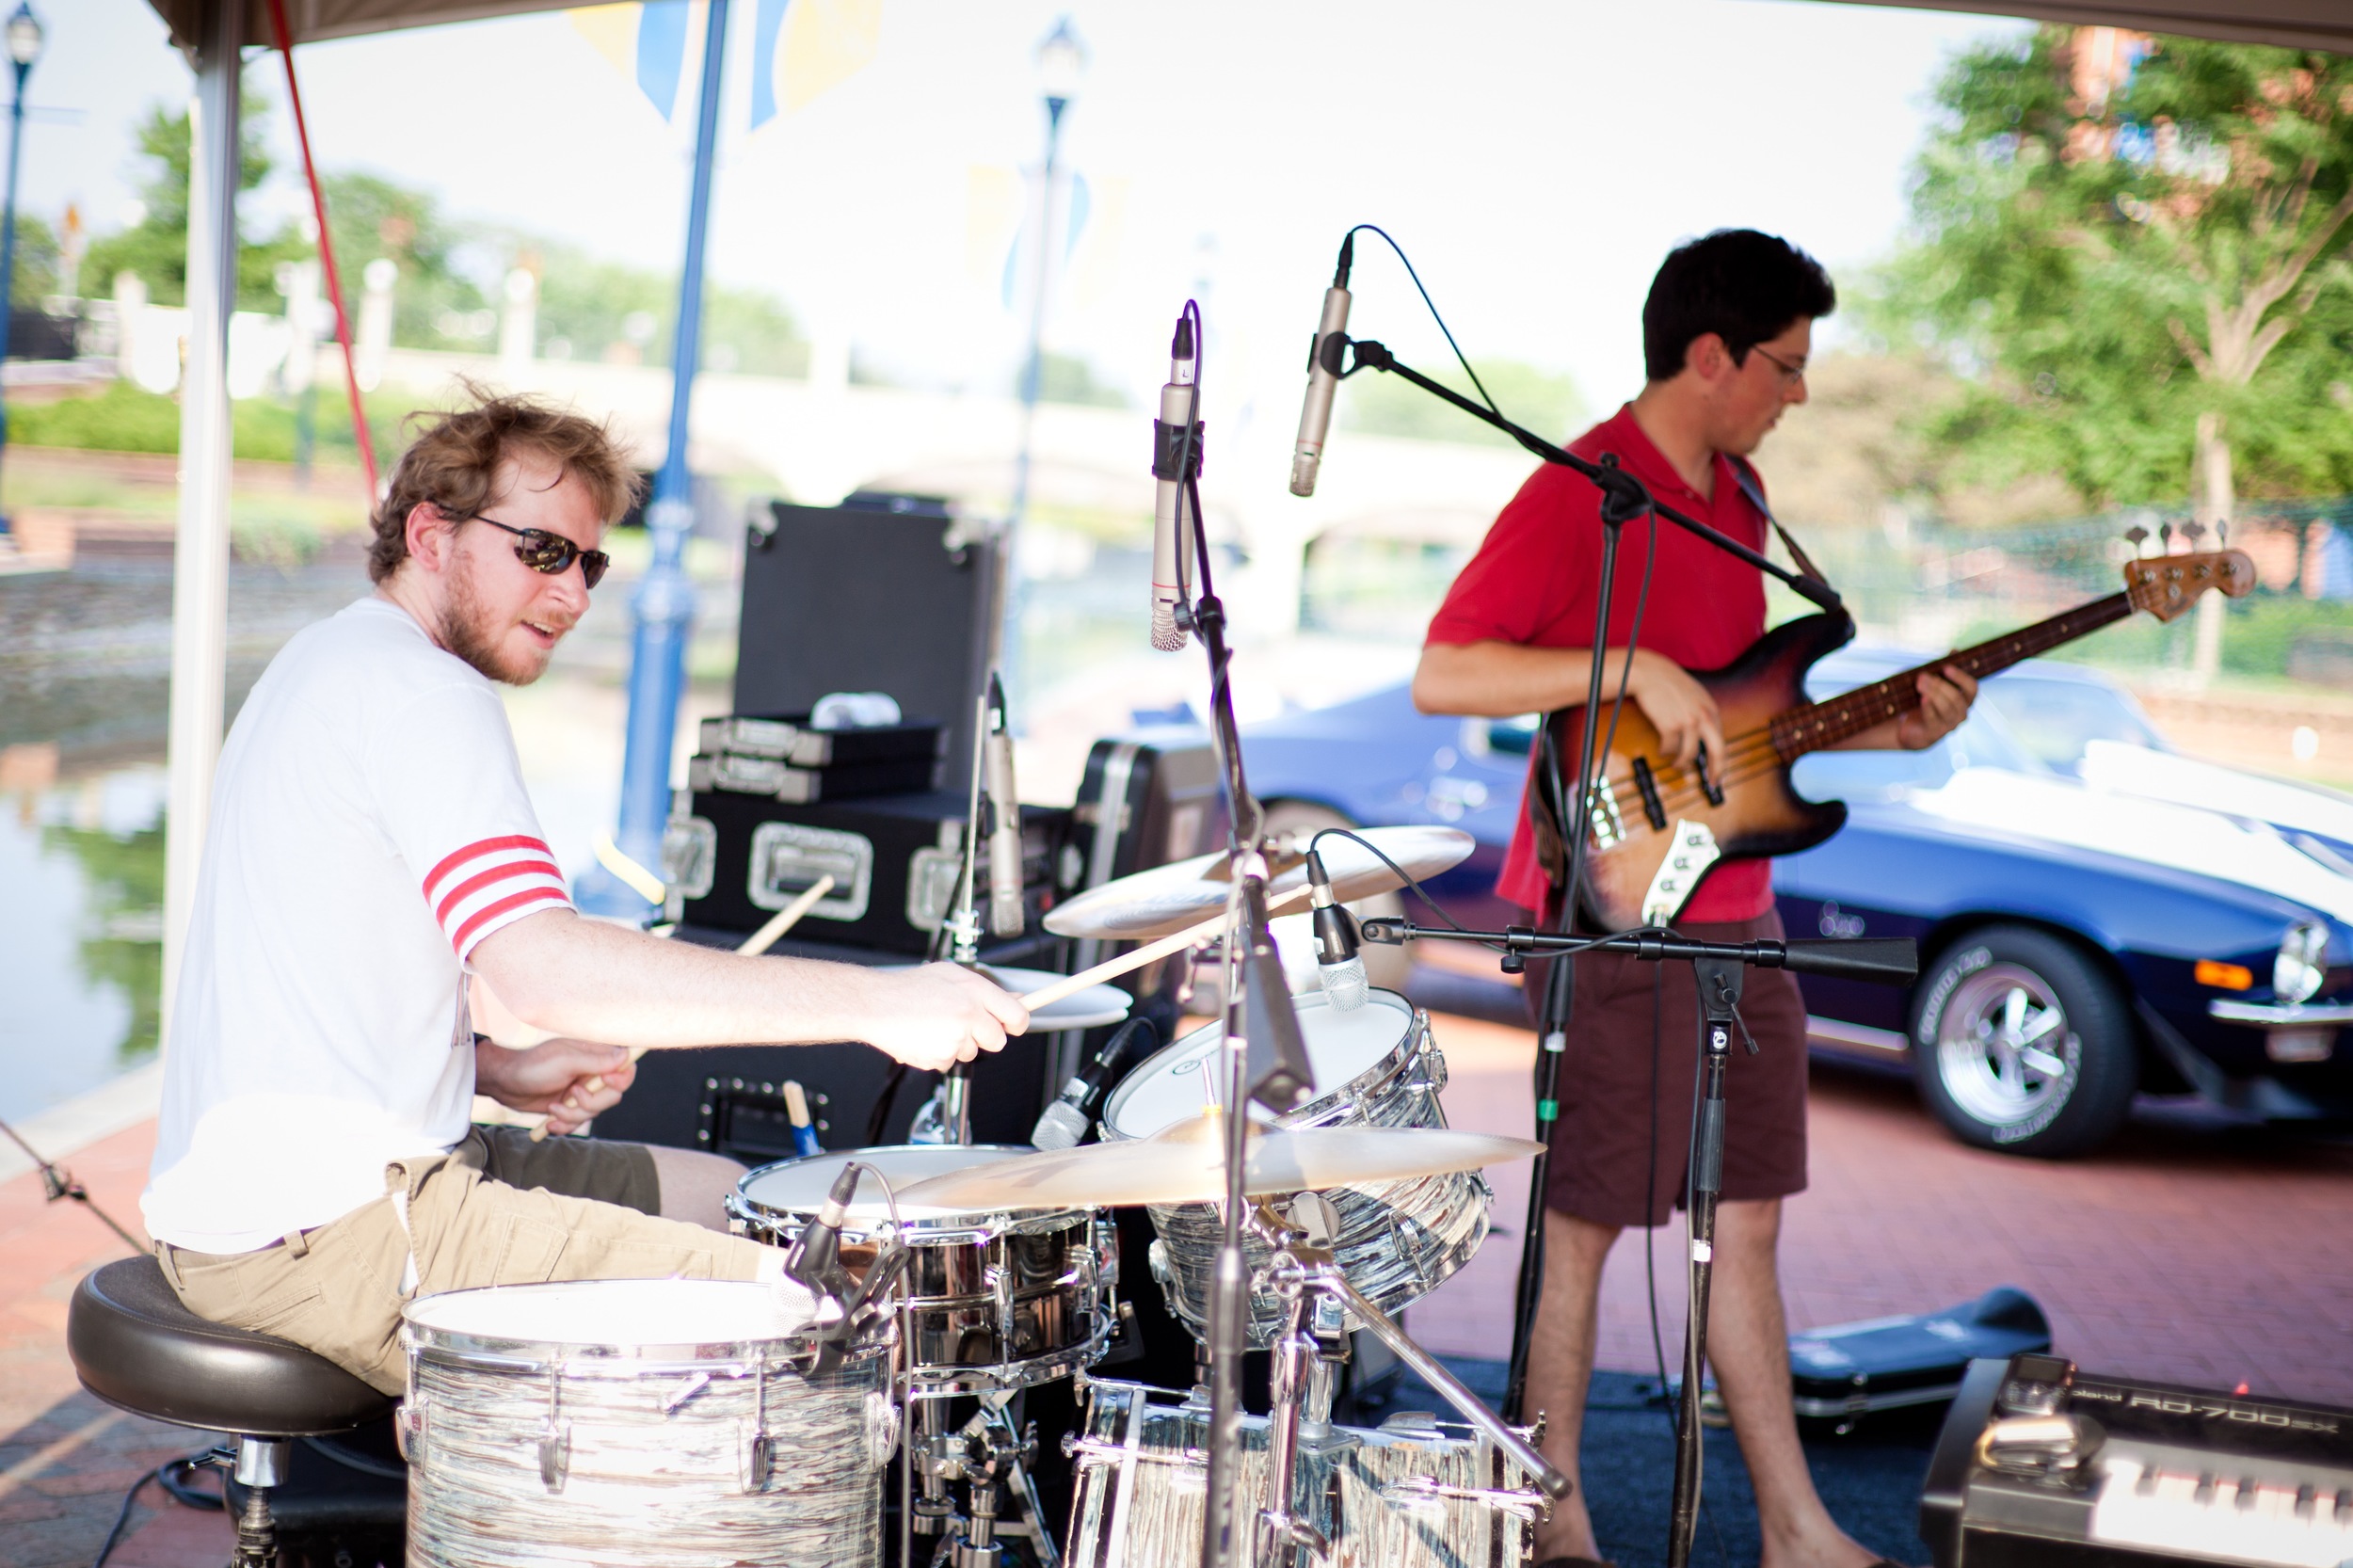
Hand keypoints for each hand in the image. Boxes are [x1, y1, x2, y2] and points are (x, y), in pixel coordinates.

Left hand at [474, 1036, 636, 1136]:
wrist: (505, 1085)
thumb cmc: (533, 1066)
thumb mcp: (565, 1061)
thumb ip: (596, 1061)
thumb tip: (626, 1055)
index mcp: (594, 1056)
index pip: (624, 1068)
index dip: (620, 1078)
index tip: (604, 1081)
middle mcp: (591, 1074)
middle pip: (613, 1095)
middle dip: (592, 1102)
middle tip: (572, 1095)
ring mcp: (581, 1092)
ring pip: (594, 1113)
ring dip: (573, 1116)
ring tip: (553, 1109)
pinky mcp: (569, 1108)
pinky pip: (578, 1124)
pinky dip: (564, 1125)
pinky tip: (549, 1121)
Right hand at [855, 964, 1028, 1072]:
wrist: (875, 1004)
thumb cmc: (909, 988)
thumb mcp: (951, 975)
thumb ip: (985, 990)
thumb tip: (1016, 999)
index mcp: (975, 991)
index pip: (1017, 1015)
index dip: (1016, 1023)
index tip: (1012, 1025)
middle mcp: (969, 1014)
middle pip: (997, 1041)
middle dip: (984, 1036)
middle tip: (962, 1024)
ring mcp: (955, 1038)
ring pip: (971, 1052)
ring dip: (959, 1045)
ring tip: (935, 1026)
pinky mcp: (940, 1057)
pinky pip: (950, 1062)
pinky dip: (939, 1054)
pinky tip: (925, 1037)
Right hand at [1625, 649, 1725, 779]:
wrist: (1650, 672)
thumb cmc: (1669, 683)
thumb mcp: (1695, 695)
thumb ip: (1704, 713)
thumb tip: (1706, 736)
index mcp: (1711, 709)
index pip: (1722, 740)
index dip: (1721, 760)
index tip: (1717, 772)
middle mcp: (1703, 716)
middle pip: (1717, 750)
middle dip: (1716, 770)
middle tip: (1712, 783)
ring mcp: (1687, 721)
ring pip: (1689, 754)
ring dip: (1681, 763)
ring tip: (1676, 765)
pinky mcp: (1670, 725)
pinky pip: (1669, 748)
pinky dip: (1665, 751)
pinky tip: (1661, 749)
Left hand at [1897, 663, 1977, 750]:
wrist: (1909, 727)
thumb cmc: (1924, 701)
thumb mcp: (1934, 683)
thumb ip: (1945, 669)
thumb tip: (1956, 650)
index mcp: (1964, 699)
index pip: (1971, 688)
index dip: (1961, 677)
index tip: (1946, 667)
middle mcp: (1961, 713)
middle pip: (1956, 697)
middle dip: (1940, 685)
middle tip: (1922, 676)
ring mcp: (1949, 724)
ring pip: (1947, 708)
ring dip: (1933, 694)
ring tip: (1919, 683)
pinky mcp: (1934, 733)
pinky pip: (1934, 719)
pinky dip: (1929, 708)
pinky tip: (1923, 699)